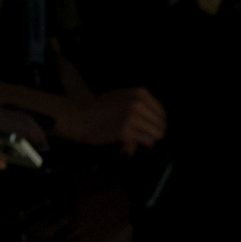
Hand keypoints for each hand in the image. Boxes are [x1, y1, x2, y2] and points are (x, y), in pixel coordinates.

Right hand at [50, 84, 168, 153]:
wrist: (79, 116)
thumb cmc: (98, 108)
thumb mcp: (123, 98)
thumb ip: (141, 107)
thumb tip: (158, 125)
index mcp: (140, 93)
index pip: (161, 113)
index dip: (157, 125)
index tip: (149, 132)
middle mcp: (138, 103)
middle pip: (161, 125)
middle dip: (152, 135)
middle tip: (139, 139)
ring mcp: (133, 117)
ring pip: (155, 136)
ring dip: (144, 142)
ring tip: (129, 143)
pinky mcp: (126, 132)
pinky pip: (142, 143)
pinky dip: (134, 148)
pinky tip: (123, 147)